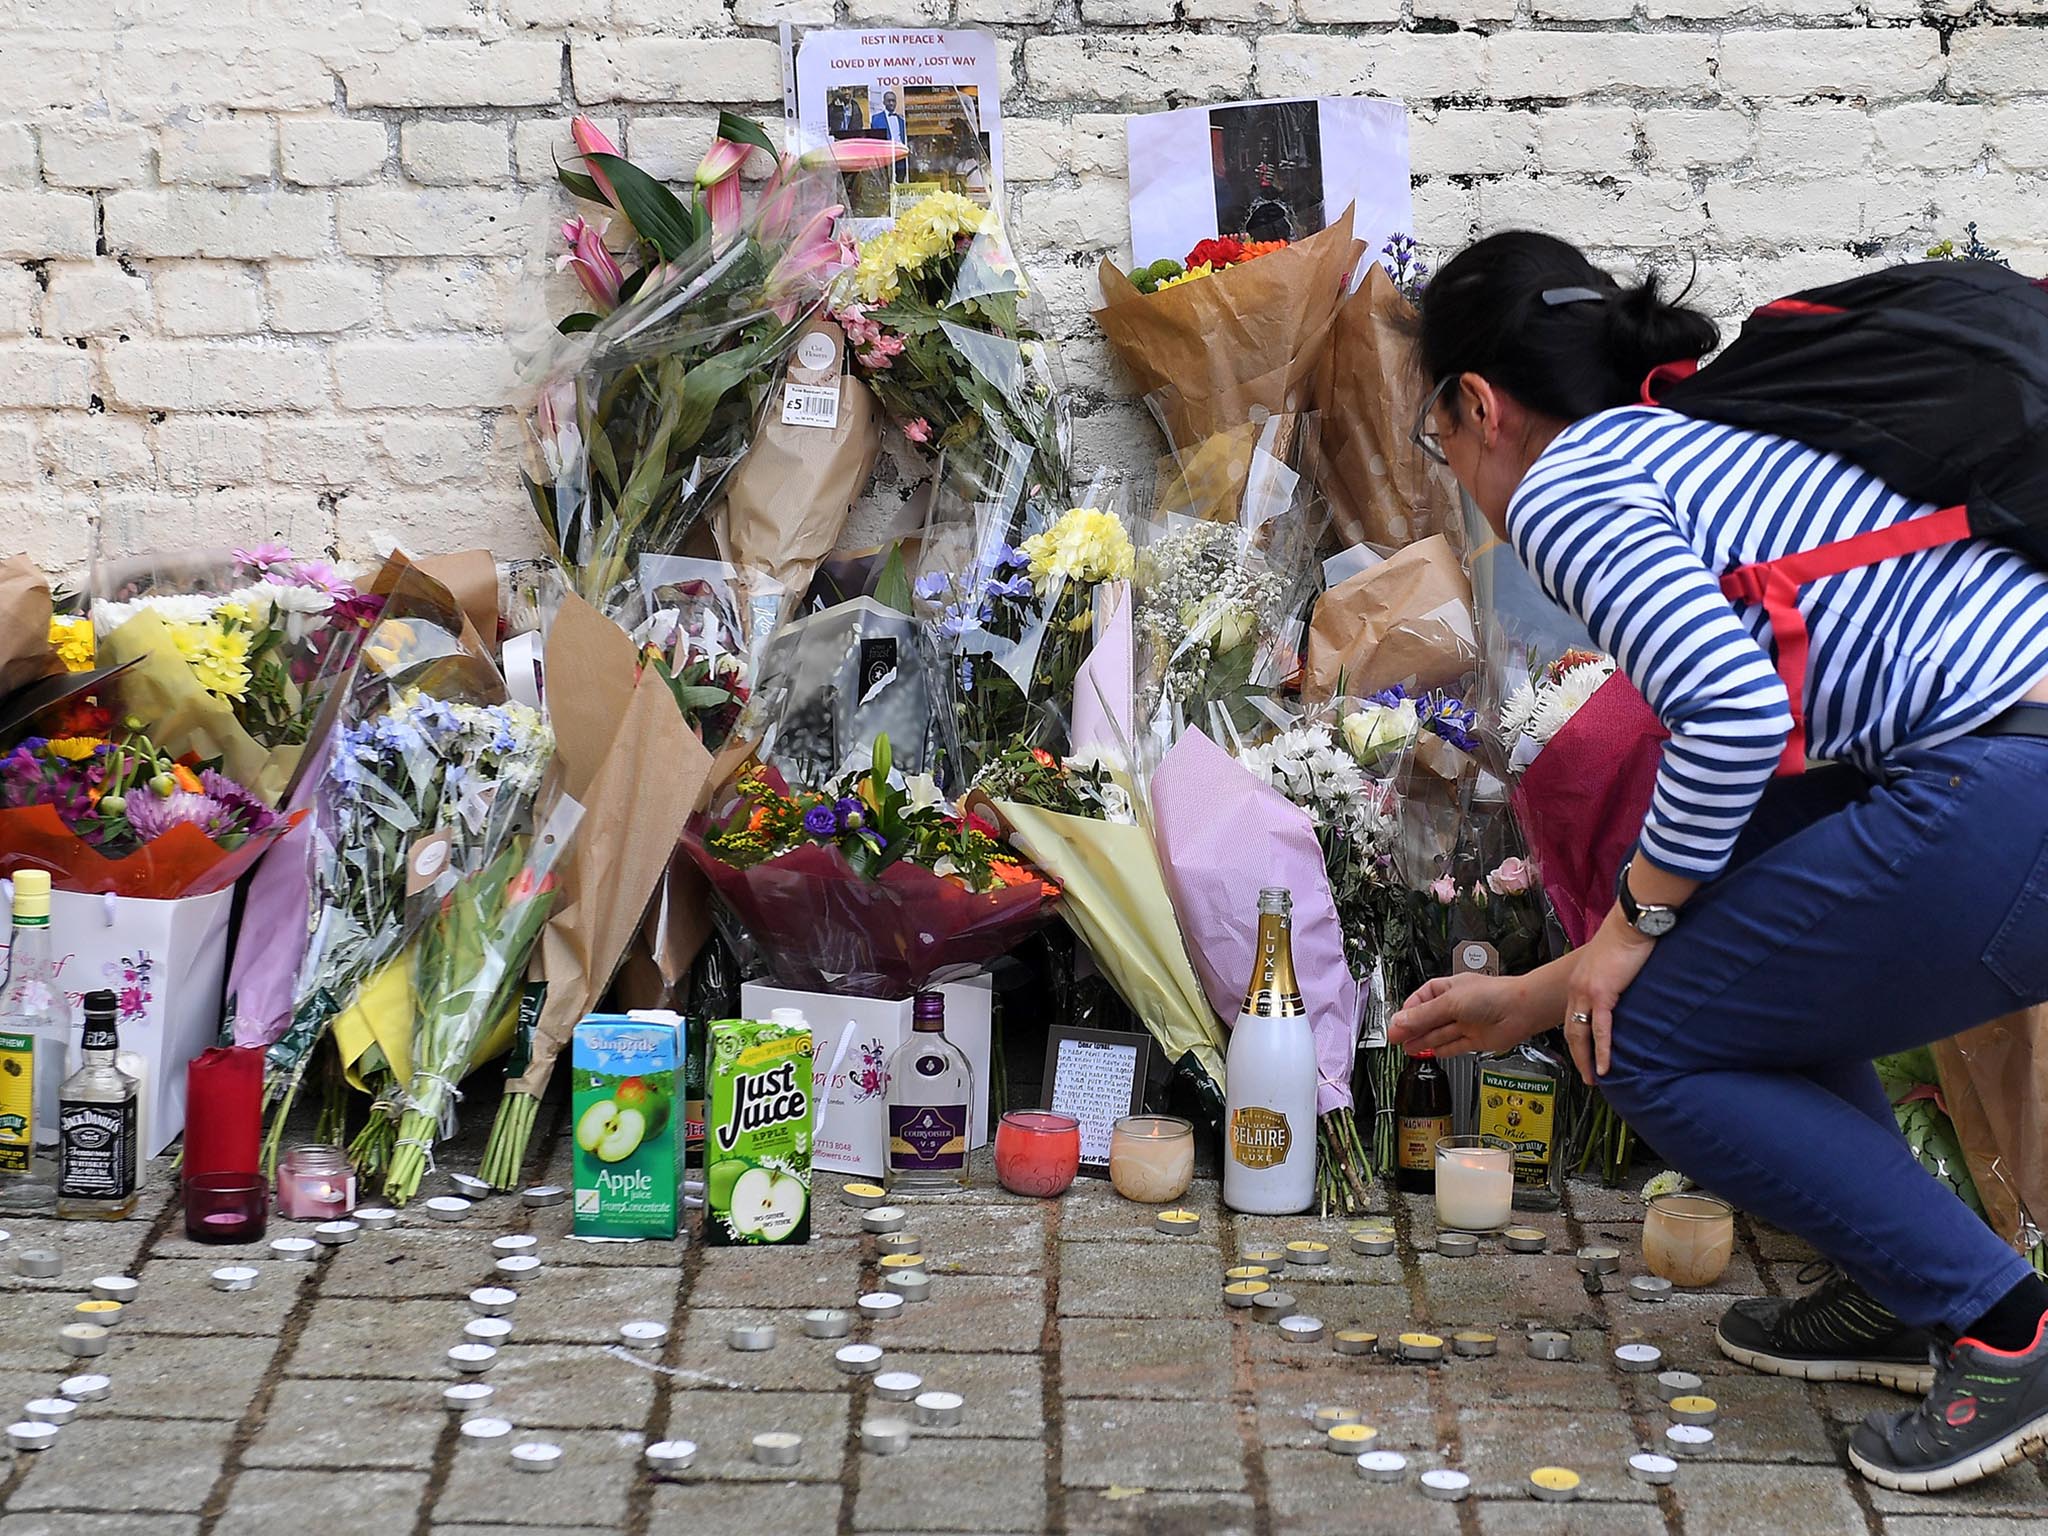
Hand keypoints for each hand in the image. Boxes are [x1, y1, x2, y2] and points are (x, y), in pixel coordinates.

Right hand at [1389, 972, 1542, 1057]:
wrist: (1521, 1010)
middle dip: (1412, 1028)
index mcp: (1449, 988)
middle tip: (1396, 1038)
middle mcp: (1457, 1005)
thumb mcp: (1449, 1003)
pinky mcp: (1476, 1039)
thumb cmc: (1493, 995)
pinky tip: (1430, 1052)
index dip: (1408, 1012)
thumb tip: (1400, 1022)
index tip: (1396, 1024)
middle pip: (1428, 1018)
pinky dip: (1441, 1050)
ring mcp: (1467, 1023)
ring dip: (1423, 1040)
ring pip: (1439, 1033)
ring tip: (1407, 1047)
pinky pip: (1454, 1046)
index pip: (1421, 999)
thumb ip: (1423, 1016)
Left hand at [1563, 905, 1657, 1081]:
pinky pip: (1601, 1030)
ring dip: (1586, 1060)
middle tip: (1586, 1076)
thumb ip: (1612, 981)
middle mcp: (1577, 989)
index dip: (1576, 1039)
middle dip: (1577, 1056)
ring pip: (1581, 1035)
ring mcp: (1587, 992)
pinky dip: (1603, 1052)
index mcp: (1579, 982)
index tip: (1583, 1056)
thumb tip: (1623, 992)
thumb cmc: (1627, 939)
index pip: (1573, 1017)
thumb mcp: (1612, 964)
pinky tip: (1606, 1067)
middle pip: (1572, 1030)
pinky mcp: (1603, 994)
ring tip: (1594, 1079)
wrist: (1631, 924)